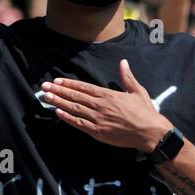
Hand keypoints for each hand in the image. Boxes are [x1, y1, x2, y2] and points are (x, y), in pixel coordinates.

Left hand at [40, 59, 172, 150]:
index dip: (69, 84)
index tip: (57, 81)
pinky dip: (67, 118)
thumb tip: (123, 62)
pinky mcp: (98, 132)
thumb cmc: (145, 112)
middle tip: (44, 87)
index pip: (84, 87)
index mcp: (108, 95)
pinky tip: (58, 113)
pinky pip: (79, 124)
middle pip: (75, 96)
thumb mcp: (137, 91)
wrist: (150, 132)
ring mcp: (98, 119)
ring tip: (46, 97)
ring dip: (58, 103)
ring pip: (74, 109)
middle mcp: (100, 105)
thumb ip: (127, 77)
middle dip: (58, 91)